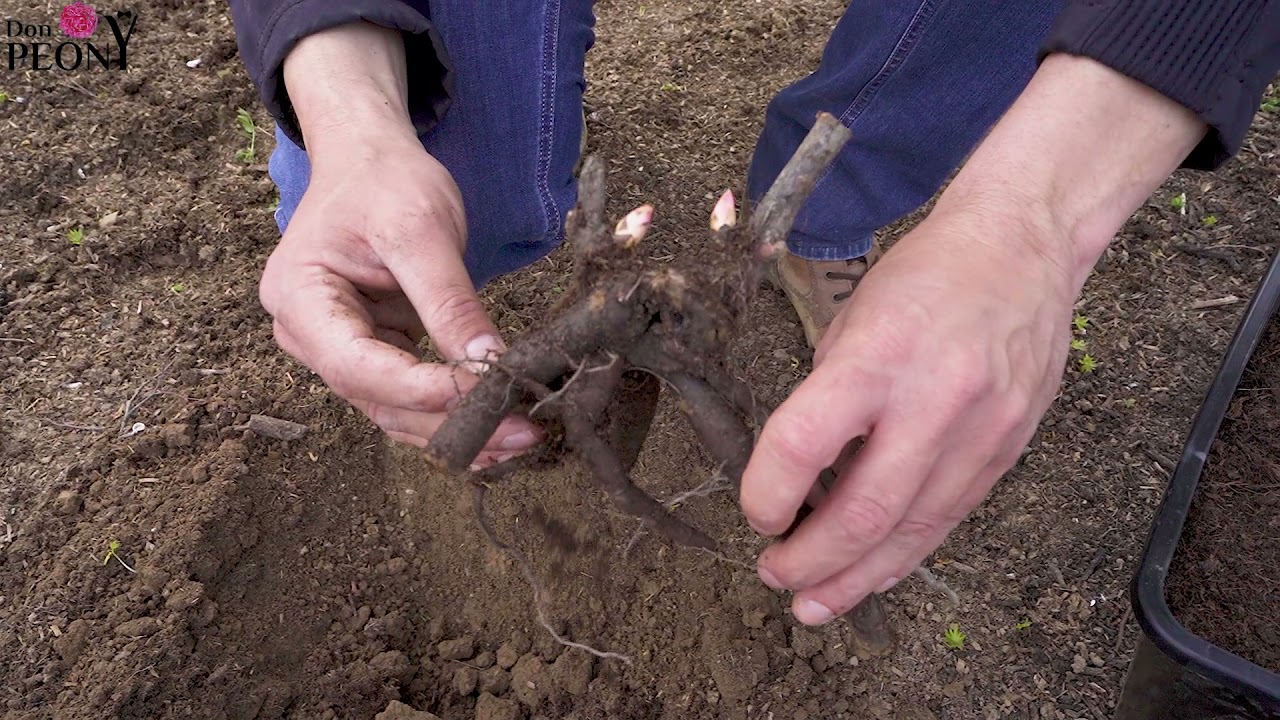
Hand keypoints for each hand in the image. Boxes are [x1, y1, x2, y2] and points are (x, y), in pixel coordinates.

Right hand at [258, 23, 542, 463]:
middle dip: (453, 422)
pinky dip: (454, 416)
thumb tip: (488, 363)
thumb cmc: (385, 181)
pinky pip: (412, 399)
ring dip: (459, 432)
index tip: (485, 395)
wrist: (371, 161)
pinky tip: (499, 433)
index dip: (422, 390)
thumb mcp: (420, 228)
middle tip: (524, 433)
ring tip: (524, 438)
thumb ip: (448, 299)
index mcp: (300, 299)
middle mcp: (309, 338)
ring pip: (398, 412)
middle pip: (380, 400)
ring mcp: (340, 352)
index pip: (359, 365)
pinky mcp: (375, 356)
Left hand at [741, 209, 1073, 623]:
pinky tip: (872, 576)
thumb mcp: (853, 319)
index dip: (768, 491)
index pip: (805, 442)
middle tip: (774, 575)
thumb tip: (796, 477)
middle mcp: (935, 396)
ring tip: (813, 604)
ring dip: (856, 578)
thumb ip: (828, 399)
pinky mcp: (1008, 449)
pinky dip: (904, 554)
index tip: (755, 512)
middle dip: (811, 559)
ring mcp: (981, 429)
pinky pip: (949, 518)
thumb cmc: (925, 277)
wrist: (1024, 249)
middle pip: (864, 509)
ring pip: (912, 530)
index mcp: (879, 352)